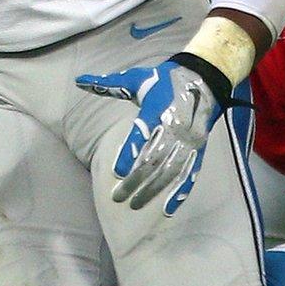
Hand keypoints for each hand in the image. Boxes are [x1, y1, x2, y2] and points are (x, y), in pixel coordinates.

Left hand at [75, 58, 225, 215]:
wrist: (205, 76)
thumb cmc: (163, 79)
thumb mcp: (135, 78)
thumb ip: (107, 84)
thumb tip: (79, 81)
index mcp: (157, 109)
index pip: (142, 134)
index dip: (129, 154)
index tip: (116, 172)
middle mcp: (175, 126)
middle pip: (155, 159)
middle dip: (136, 181)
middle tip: (118, 196)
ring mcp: (190, 140)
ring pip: (171, 171)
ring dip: (154, 190)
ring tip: (135, 205)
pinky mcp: (199, 148)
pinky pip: (190, 173)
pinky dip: (180, 192)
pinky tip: (168, 209)